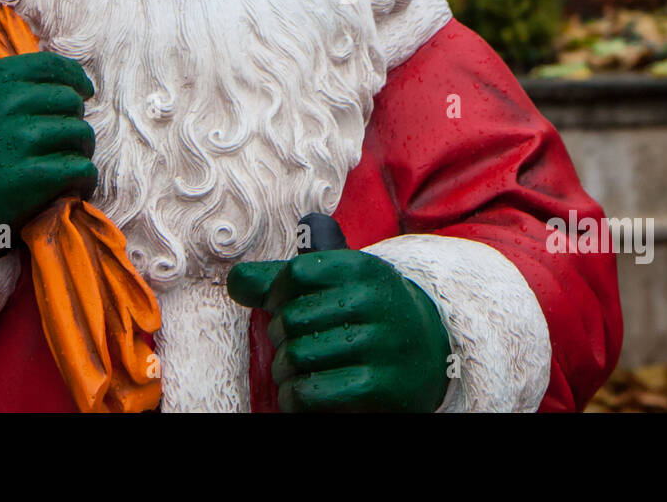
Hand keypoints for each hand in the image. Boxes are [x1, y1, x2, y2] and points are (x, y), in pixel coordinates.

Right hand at [0, 52, 96, 264]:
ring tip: (66, 167)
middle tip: (64, 143)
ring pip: (81, 134)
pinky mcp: (29, 177)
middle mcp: (8, 103)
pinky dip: (84, 180)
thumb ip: (17, 86)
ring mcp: (19, 139)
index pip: (55, 67)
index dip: (76, 80)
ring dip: (80, 152)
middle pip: (72, 103)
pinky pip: (81, 169)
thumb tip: (74, 81)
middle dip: (74, 122)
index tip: (83, 93)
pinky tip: (73, 187)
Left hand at [227, 250, 450, 411]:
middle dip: (281, 337)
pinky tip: (301, 395)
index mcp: (363, 268)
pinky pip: (310, 393)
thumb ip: (285, 279)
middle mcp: (375, 302)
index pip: (296, 274)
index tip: (285, 307)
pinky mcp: (380, 386)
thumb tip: (236, 281)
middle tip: (293, 345)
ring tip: (296, 371)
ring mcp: (380, 345)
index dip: (278, 295)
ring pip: (297, 357)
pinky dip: (294, 398)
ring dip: (285, 371)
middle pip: (291, 318)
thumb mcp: (339, 283)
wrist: (430, 350)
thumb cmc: (369, 312)